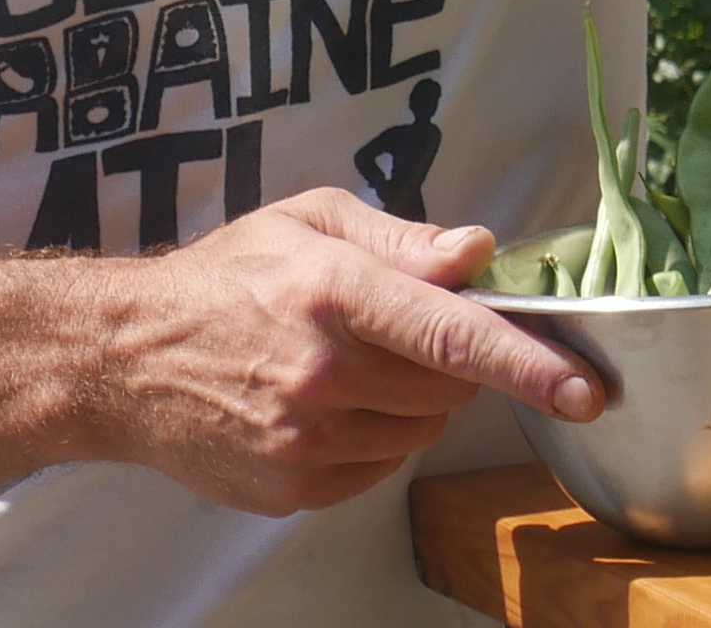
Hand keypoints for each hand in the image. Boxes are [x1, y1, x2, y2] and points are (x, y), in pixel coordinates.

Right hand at [86, 190, 603, 514]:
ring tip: (351, 365)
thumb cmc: (226, 277)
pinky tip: (327, 404)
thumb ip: (403, 238)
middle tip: (400, 330)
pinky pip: (380, 466)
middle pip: (451, 384)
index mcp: (335, 293)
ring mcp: (308, 440)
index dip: (528, 362)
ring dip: (414, 399)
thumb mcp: (310, 221)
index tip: (584, 387)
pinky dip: (375, 437)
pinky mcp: (296, 489)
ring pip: (422, 430)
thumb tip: (477, 251)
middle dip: (452, 359)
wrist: (125, 359)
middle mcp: (326, 372)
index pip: (453, 333)